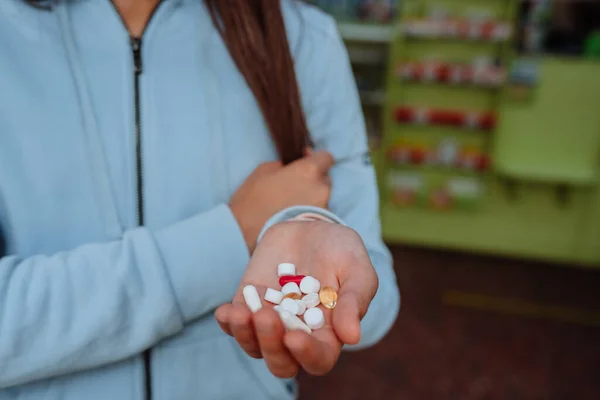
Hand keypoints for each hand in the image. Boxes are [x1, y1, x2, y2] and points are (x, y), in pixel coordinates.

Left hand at [215, 221, 378, 377]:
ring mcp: (271, 322)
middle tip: (266, 317)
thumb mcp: (357, 270)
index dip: (307, 354)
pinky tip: (226, 310)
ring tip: (241, 313)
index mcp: (328, 335)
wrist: (312, 229)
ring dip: (246, 334)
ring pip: (254, 346)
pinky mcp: (249, 305)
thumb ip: (354, 301)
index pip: (318, 360)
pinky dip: (228, 322)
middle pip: (281, 362)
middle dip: (270, 345)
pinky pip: (234, 324)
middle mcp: (298, 335)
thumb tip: (352, 337)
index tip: (294, 337)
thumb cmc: (341, 252)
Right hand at [230, 151, 333, 251]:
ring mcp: (324, 208)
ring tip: (291, 208)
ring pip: (322, 198)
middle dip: (312, 180)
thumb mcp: (263, 172)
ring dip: (311, 199)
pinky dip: (310, 214)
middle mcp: (322, 188)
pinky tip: (294, 219)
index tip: (305, 163)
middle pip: (324, 178)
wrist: (252, 237)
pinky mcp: (321, 225)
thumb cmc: (254, 201)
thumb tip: (295, 164)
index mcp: (309, 170)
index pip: (326, 158)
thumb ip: (285, 164)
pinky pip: (319, 214)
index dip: (315, 160)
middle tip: (293, 188)